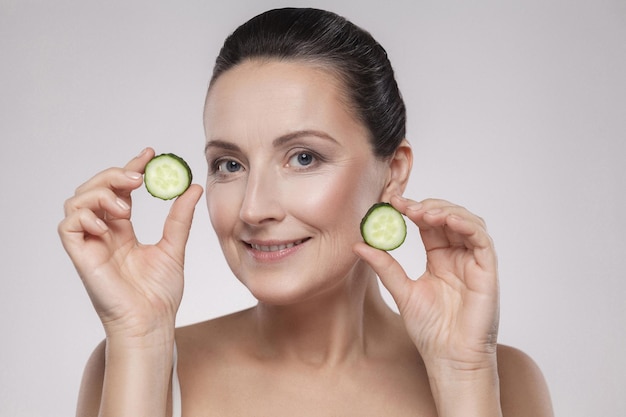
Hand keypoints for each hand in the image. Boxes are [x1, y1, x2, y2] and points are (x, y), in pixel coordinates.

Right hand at [58, 148, 202, 340]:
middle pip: (93, 190)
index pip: (119, 191)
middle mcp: (103, 235)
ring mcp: (91, 245)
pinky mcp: (82, 257)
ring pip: (76, 202)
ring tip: (126, 205)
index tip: (149, 155)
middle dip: (113, 176)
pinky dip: (85, 214)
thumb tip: (193, 187)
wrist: (153, 322)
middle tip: (138, 177)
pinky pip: (68, 226)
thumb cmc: (160, 294)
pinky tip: (109, 221)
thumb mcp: (174, 247)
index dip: (130, 169)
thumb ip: (179, 217)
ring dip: (100, 193)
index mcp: (122, 232)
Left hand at [354, 195, 498, 370]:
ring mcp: (474, 262)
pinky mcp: (487, 271)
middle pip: (448, 217)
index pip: (429, 224)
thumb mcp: (401, 291)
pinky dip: (466, 225)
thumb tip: (359, 244)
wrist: (449, 358)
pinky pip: (482, 240)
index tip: (392, 202)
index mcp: (440, 258)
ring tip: (423, 212)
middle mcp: (458, 256)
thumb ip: (384, 266)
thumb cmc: (430, 330)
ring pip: (467, 222)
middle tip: (405, 206)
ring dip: (446, 211)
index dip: (412, 209)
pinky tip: (446, 220)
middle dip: (427, 206)